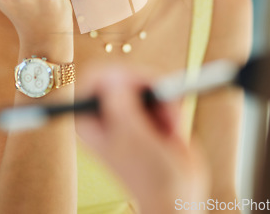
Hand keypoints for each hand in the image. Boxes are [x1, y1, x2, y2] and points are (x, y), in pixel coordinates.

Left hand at [76, 64, 210, 213]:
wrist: (179, 195)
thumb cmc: (151, 176)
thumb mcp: (132, 136)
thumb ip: (120, 102)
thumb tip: (114, 74)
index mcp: (90, 118)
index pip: (96, 75)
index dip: (119, 74)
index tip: (137, 85)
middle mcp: (106, 112)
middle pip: (124, 74)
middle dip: (147, 86)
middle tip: (160, 102)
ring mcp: (128, 112)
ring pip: (145, 81)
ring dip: (162, 99)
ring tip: (169, 125)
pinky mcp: (148, 113)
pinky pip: (159, 92)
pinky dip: (171, 105)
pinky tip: (173, 127)